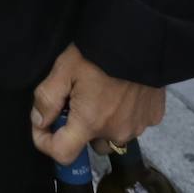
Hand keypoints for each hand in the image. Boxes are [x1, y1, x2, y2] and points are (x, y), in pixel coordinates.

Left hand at [30, 43, 164, 162]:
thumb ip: (47, 98)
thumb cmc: (98, 52)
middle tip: (78, 100)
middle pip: (91, 145)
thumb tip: (39, 121)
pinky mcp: (154, 117)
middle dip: (81, 129)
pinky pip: (134, 123)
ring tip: (103, 94)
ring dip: (105, 123)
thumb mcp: (64, 68)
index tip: (43, 126)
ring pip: (114, 135)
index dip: (46, 143)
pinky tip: (124, 92)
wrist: (141, 37)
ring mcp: (138, 126)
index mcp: (90, 123)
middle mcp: (116, 132)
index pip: (63, 155)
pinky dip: (126, 114)